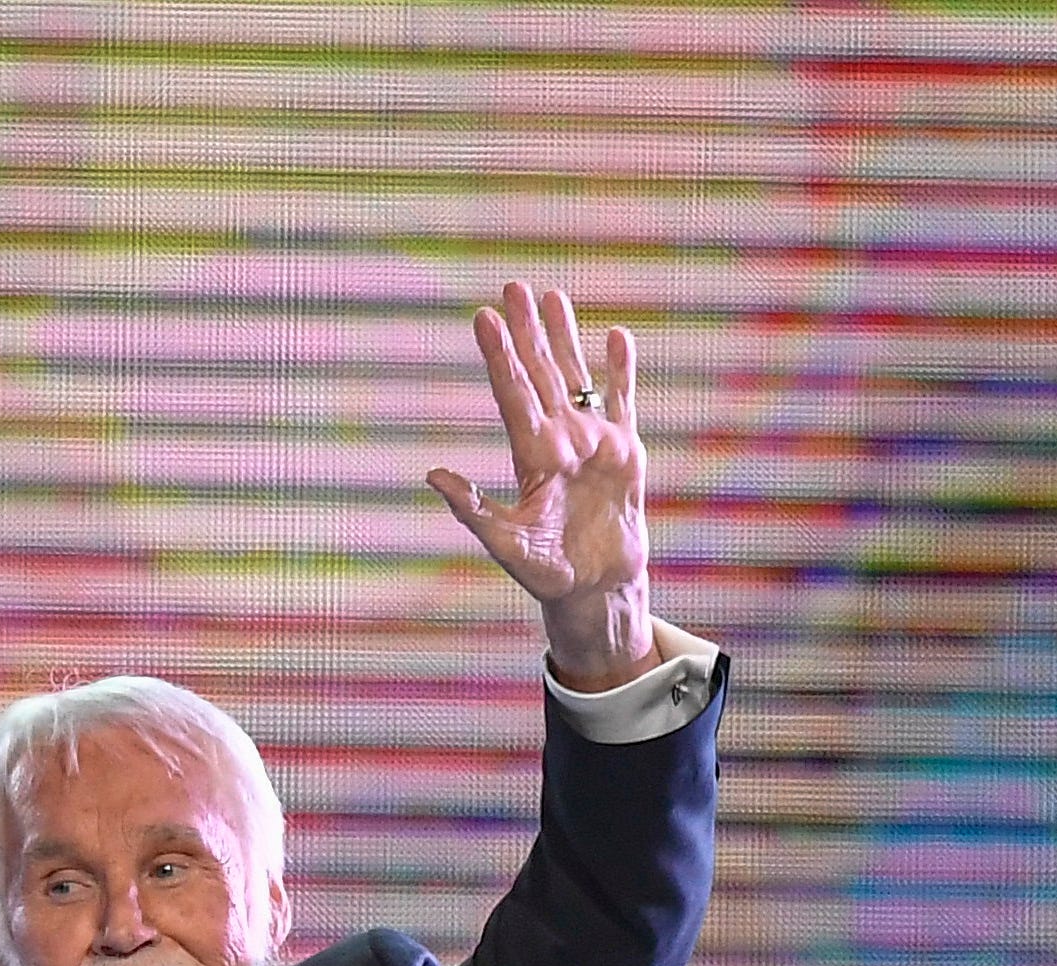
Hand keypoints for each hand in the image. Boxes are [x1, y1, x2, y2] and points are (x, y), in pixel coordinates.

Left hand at [427, 280, 653, 688]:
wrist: (598, 588)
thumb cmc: (549, 573)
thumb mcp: (508, 545)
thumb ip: (473, 511)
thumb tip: (432, 476)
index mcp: (531, 456)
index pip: (512, 395)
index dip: (499, 357)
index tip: (483, 318)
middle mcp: (558, 439)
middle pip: (540, 374)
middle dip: (528, 331)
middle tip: (513, 286)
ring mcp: (592, 441)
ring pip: (575, 378)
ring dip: (565, 338)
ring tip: (553, 295)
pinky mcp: (625, 452)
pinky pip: (622, 402)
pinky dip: (621, 371)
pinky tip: (616, 337)